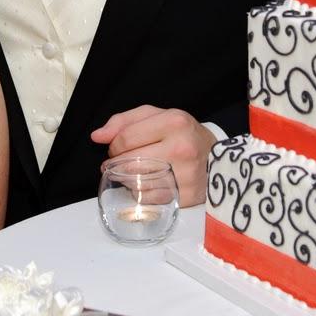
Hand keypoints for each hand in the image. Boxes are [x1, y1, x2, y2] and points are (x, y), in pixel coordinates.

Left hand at [90, 106, 215, 206]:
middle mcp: (181, 148)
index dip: (113, 146)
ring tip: (133, 172)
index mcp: (174, 122)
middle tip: (120, 162)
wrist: (217, 157)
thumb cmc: (183, 134)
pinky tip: (146, 184)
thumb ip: (124, 121)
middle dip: (117, 164)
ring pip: (135, 183)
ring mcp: (185, 175)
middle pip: (128, 163)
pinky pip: (148, 199)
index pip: (124, 139)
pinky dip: (140, 193)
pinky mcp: (186, 196)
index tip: (116, 148)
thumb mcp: (158, 116)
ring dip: (126, 180)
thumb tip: (98, 136)